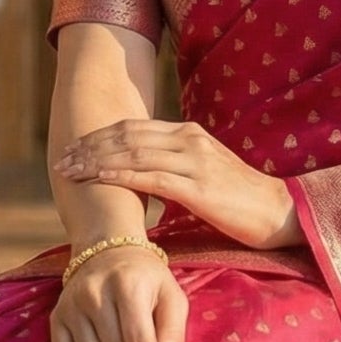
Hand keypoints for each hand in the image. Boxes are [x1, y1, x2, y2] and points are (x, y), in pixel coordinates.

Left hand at [52, 119, 300, 251]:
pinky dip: (118, 175)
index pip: (133, 128)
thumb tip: (141, 180)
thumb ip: (173, 171)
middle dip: (89, 146)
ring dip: (95, 160)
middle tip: (60, 159)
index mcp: (189, 135)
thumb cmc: (241, 202)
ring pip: (132, 153)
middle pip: (127, 136)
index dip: (99, 137)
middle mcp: (189, 140)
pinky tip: (97, 178)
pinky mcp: (198, 186)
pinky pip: (150, 176)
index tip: (72, 148)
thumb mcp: (203, 176)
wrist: (280, 212)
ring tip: (69, 169)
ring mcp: (194, 160)